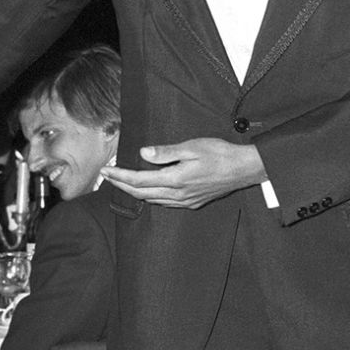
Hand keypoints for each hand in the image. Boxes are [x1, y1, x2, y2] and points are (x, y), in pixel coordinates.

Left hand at [101, 139, 266, 209]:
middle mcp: (178, 195)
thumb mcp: (192, 146)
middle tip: (107, 177)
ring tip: (122, 183)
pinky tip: (148, 192)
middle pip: (141, 194)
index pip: (139, 180)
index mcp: (175, 179)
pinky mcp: (192, 203)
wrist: (244, 169)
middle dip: (121, 185)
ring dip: (134, 193)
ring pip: (152, 200)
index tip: (106, 170)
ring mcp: (185, 201)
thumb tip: (143, 154)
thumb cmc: (220, 153)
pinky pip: (165, 203)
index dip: (119, 176)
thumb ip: (166, 152)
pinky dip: (151, 197)